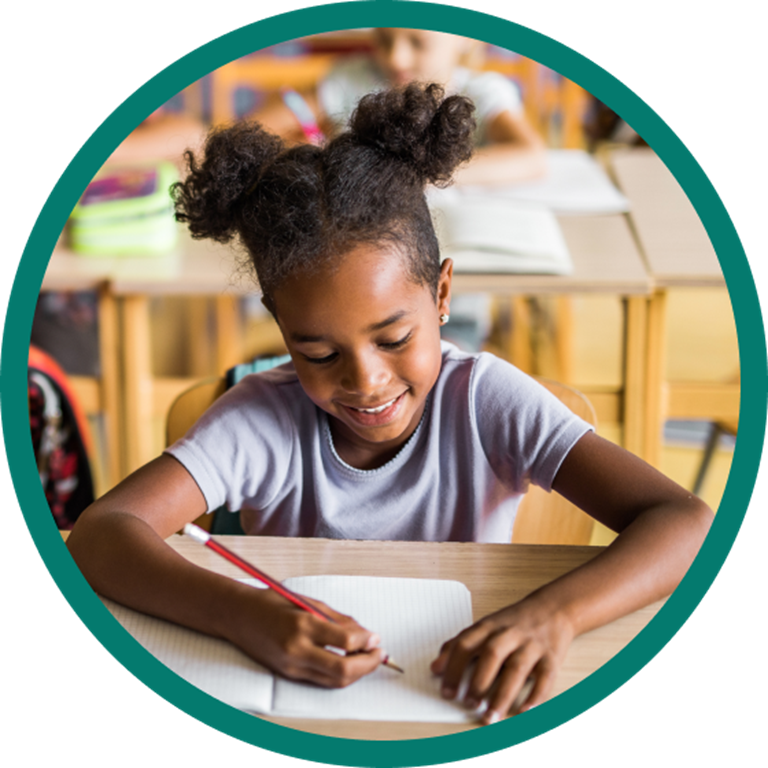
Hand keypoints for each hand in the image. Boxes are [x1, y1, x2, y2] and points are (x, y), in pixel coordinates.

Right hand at [227, 586, 382, 687]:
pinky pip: (321, 680)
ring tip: (367, 658)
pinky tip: (348, 662)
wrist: (238, 616)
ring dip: (356, 673)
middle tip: (379, 653)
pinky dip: (339, 674)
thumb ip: (337, 619)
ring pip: (333, 681)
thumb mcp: (308, 602)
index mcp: (302, 625)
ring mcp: (291, 666)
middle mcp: (296, 650)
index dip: (366, 641)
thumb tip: (365, 634)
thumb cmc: (272, 603)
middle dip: (367, 664)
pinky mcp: (288, 675)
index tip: (376, 637)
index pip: (345, 640)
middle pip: (343, 669)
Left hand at [430, 596, 574, 723]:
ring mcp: (531, 645)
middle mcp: (509, 634)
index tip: (447, 692)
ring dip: (502, 695)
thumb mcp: (485, 625)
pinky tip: (524, 712)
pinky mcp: (551, 657)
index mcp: (489, 626)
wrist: (553, 607)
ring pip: (516, 669)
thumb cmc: (514, 622)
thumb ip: (461, 644)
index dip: (453, 667)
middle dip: (479, 681)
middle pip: (491, 655)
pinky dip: (535, 696)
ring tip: (490, 717)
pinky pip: (544, 677)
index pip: (466, 644)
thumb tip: (435, 667)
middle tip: (469, 704)